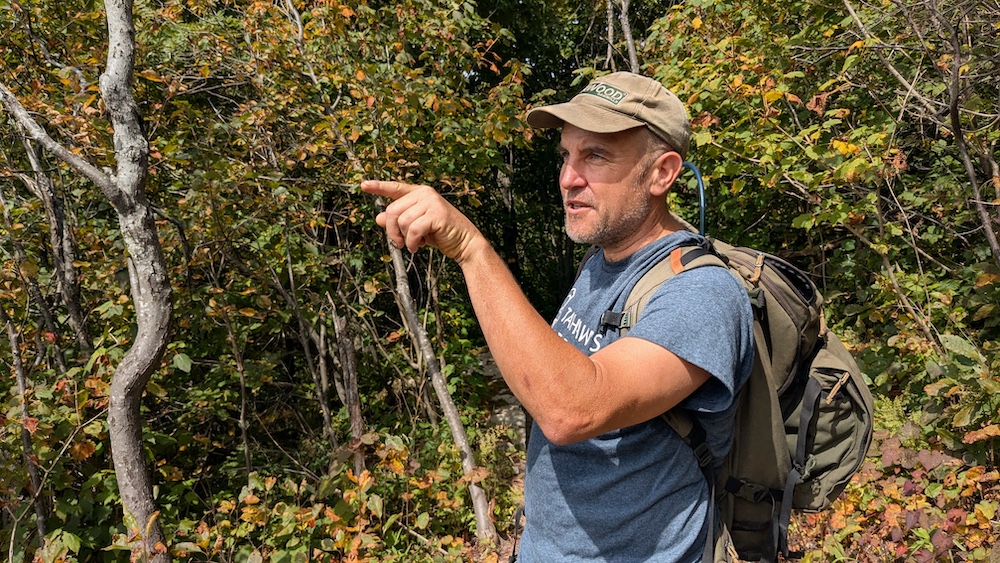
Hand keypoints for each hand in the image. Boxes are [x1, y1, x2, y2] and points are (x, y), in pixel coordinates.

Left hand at [361, 180, 483, 262]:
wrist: (465, 243)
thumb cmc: (441, 234)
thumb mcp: (415, 227)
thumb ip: (398, 221)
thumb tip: (379, 218)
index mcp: (419, 193)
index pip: (395, 188)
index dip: (378, 187)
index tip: (363, 185)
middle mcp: (425, 194)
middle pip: (393, 211)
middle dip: (392, 231)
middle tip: (399, 243)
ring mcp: (431, 202)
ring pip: (402, 221)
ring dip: (405, 238)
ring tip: (415, 242)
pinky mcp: (437, 214)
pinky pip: (413, 229)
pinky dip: (412, 242)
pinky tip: (419, 245)